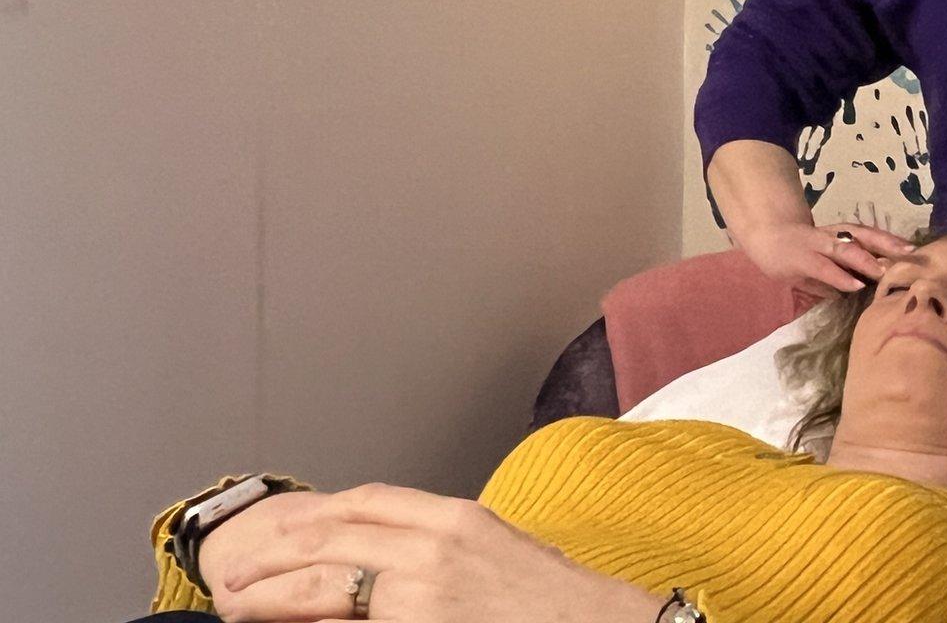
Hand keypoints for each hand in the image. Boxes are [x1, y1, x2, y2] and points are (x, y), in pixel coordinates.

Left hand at [209, 484, 662, 622]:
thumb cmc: (554, 599)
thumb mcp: (498, 547)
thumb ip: (441, 542)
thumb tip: (382, 552)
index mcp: (456, 517)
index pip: (366, 501)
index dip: (312, 514)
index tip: (279, 528)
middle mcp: (434, 548)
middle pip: (330, 540)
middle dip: (271, 558)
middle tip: (232, 576)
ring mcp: (422, 596)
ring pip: (324, 588)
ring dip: (270, 598)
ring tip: (238, 607)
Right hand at [735, 220, 916, 297]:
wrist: (766, 234)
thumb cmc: (802, 249)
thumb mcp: (829, 258)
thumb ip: (848, 269)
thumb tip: (870, 286)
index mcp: (841, 233)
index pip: (870, 234)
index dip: (892, 240)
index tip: (915, 250)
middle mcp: (833, 235)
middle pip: (864, 235)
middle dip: (887, 244)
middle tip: (910, 255)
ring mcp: (817, 245)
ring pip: (846, 249)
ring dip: (867, 261)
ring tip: (885, 272)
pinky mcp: (802, 260)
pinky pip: (825, 268)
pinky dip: (841, 277)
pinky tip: (856, 286)